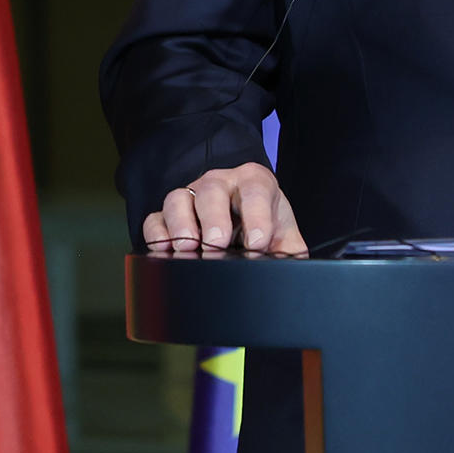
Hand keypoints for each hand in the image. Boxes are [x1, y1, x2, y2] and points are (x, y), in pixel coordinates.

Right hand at [141, 164, 305, 257]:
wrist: (242, 213)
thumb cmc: (263, 220)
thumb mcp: (283, 230)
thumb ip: (291, 248)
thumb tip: (298, 269)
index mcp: (253, 182)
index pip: (255, 190)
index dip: (257, 215)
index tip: (258, 242)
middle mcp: (219, 184)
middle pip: (211, 191)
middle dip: (214, 219)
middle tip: (218, 244)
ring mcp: (191, 196)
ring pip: (178, 199)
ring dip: (181, 224)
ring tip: (188, 247)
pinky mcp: (168, 214)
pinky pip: (155, 218)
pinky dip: (157, 234)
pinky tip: (164, 251)